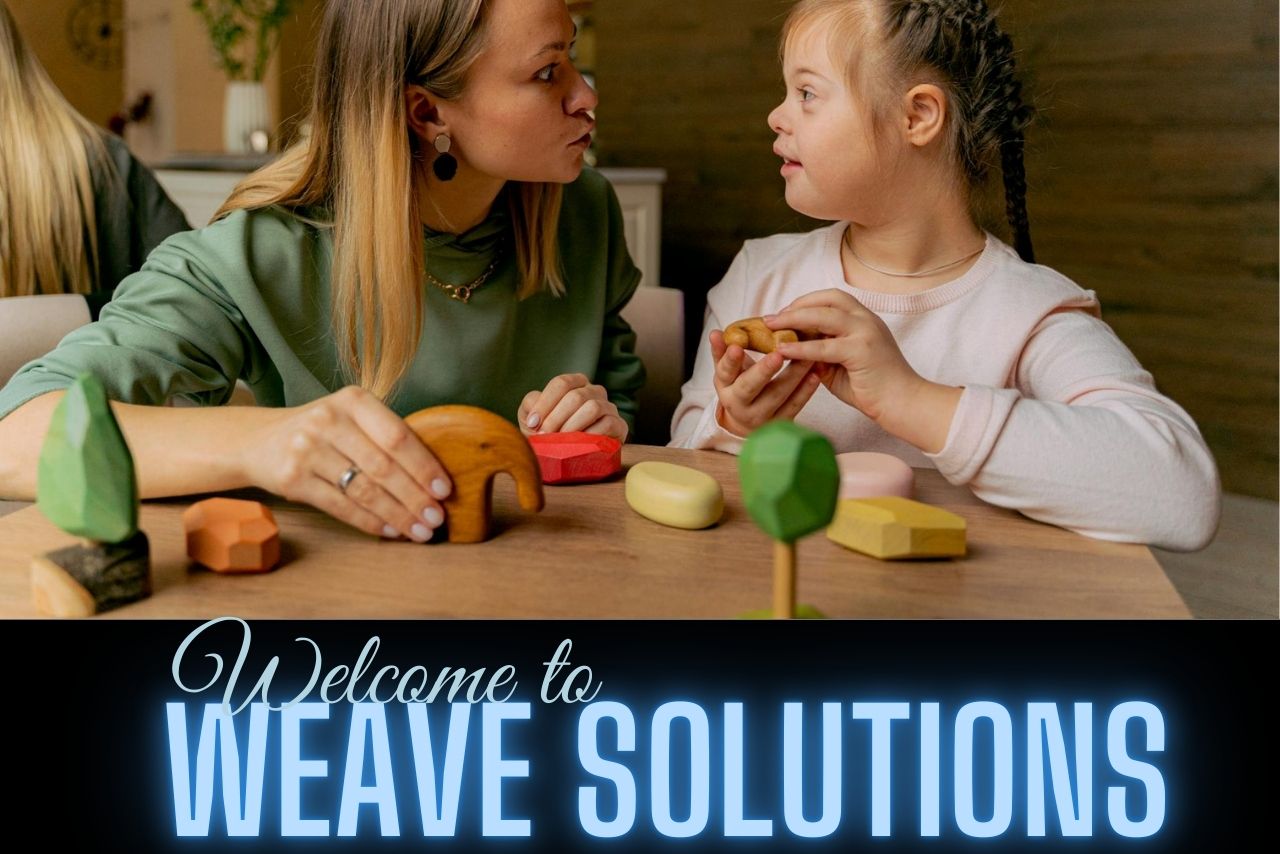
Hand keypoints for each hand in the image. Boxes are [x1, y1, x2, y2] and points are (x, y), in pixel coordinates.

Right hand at [239, 386, 451, 542]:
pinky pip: (341, 506)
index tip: (444, 490)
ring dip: (397, 515)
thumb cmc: (321, 432)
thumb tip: (433, 477)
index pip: (398, 436)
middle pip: (384, 466)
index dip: (424, 466)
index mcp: (353, 400)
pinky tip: (389, 530)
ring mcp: (307, 449)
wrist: (258, 440)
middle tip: (436, 518)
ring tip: (419, 530)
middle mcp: (329, 420)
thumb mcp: (350, 417)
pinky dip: (370, 521)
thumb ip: (385, 436)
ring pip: (364, 490)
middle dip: (415, 497)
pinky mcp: (293, 479)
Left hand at [519, 373, 628, 440]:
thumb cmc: (550, 433)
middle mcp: (595, 391)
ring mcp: (609, 407)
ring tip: (560, 441)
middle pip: (576, 396)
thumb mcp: (533, 417)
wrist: (569, 456)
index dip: (545, 403)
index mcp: (576, 383)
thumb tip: (535, 406)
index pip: (562, 383)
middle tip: (544, 436)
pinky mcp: (619, 425)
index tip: (532, 423)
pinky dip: (590, 435)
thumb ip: (531, 405)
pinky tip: (578, 445)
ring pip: (593, 407)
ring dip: (572, 426)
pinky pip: (608, 424)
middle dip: (556, 418)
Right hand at [709, 328, 821, 434]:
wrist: (748, 423)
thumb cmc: (739, 386)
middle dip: (764, 371)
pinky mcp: (780, 423)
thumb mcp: (727, 372)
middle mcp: (740, 405)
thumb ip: (722, 352)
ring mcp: (761, 417)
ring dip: (794, 375)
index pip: (725, 372)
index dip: (730, 360)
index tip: (737, 347)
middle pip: (750, 387)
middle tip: (777, 354)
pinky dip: (806, 391)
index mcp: (725, 387)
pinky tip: (815, 375)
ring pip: (777, 395)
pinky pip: (794, 406)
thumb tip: (714, 333)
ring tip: (807, 356)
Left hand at [769, 290, 960, 451]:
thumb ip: (822, 354)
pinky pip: (824, 345)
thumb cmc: (873, 388)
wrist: (904, 404)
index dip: (807, 302)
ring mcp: (866, 333)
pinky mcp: (861, 351)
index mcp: (864, 319)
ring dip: (794, 319)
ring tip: (771, 327)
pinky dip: (802, 347)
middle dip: (795, 306)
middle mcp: (866, 320)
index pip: (833, 298)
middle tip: (771, 318)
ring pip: (824, 316)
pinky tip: (784, 350)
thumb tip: (795, 349)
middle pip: (827, 300)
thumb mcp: (841, 366)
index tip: (785, 312)